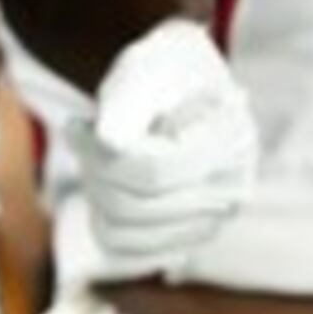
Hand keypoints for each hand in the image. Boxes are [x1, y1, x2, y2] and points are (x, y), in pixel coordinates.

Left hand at [68, 19, 257, 276]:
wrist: (181, 86)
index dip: (100, 150)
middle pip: (133, 204)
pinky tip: (105, 182)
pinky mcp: (183, 241)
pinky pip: (122, 247)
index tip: (79, 123)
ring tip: (96, 152)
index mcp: (233, 141)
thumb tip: (108, 141)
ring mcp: (211, 222)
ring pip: (121, 227)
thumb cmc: (163, 70)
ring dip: (93, 187)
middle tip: (81, 131)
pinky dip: (100, 215)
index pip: (153, 171)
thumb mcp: (146, 66)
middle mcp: (232, 190)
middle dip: (93, 167)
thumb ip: (128, 100)